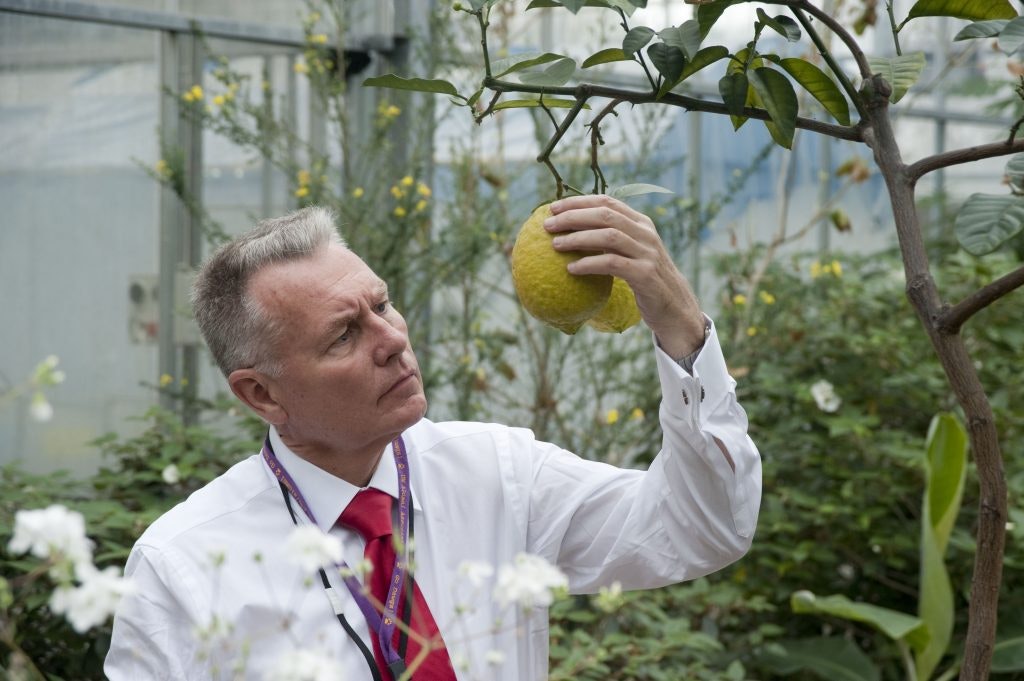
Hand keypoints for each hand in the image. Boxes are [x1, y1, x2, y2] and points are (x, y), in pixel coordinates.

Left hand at [545, 194, 704, 358]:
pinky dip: (589, 264)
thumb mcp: (633, 253)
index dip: (579, 202)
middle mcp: (646, 234)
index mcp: (641, 223)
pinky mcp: (645, 274)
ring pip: (608, 236)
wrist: (675, 307)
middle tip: (548, 225)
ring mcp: (647, 253)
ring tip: (555, 245)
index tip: (553, 208)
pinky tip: (571, 268)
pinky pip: (612, 264)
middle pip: (605, 215)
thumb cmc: (646, 279)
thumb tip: (572, 231)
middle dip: (573, 217)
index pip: (607, 202)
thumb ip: (613, 238)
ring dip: (578, 238)